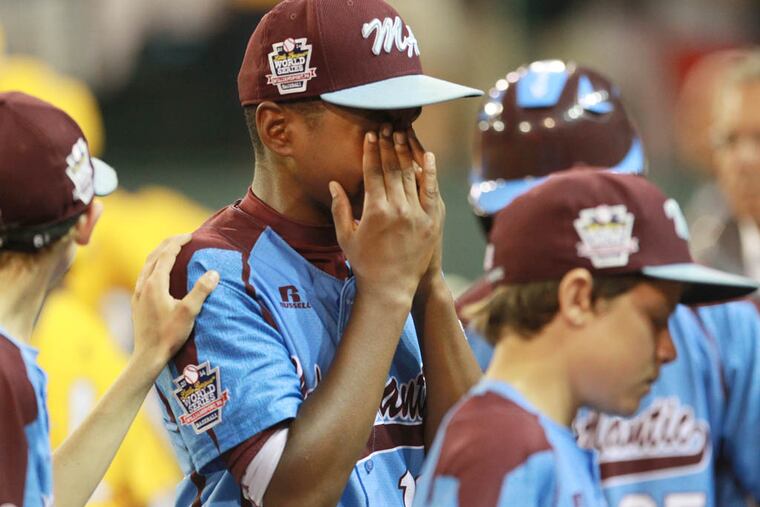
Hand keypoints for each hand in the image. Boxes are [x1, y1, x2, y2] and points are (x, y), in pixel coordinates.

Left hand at [131, 234, 218, 371]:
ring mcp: (138, 293)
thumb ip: (201, 290)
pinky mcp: (136, 301)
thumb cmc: (169, 335)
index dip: (178, 242)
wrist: (147, 356)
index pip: (166, 254)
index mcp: (155, 283)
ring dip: (160, 253)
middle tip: (183, 237)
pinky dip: (154, 265)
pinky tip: (159, 272)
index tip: (191, 235)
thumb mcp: (189, 312)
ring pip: (147, 264)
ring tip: (172, 250)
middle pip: (154, 255)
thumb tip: (214, 272)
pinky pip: (144, 275)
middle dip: (169, 243)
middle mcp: (143, 284)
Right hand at [330, 125, 437, 305]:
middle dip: (388, 146)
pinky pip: (432, 191)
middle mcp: (398, 209)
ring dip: (406, 153)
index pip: (373, 172)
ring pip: (411, 176)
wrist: (392, 288)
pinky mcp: (433, 222)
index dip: (371, 151)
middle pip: (393, 169)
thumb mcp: (346, 237)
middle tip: (386, 128)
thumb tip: (334, 183)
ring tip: (401, 136)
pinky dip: (429, 172)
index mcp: (375, 211)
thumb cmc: (365, 263)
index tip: (370, 135)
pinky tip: (426, 156)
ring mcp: (418, 215)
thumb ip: (340, 208)